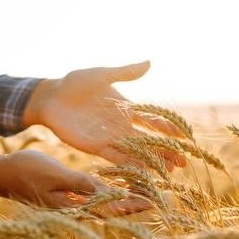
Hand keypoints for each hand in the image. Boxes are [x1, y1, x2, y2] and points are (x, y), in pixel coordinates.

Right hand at [0, 150, 149, 214]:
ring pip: (102, 205)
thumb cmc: (26, 170)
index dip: (132, 205)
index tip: (154, 201)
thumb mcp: (55, 174)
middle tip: (157, 199)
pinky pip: (91, 197)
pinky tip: (116, 188)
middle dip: (133, 205)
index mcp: (72, 206)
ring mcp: (68, 203)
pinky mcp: (64, 196)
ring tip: (143, 194)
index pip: (109, 209)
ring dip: (122, 201)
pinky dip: (107, 193)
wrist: (2, 174)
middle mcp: (73, 209)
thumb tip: (109, 193)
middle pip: (110, 210)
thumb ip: (82, 184)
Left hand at [23, 61, 187, 170]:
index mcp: (126, 109)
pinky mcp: (96, 147)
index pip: (153, 120)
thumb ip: (125, 73)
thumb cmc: (75, 83)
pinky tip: (142, 175)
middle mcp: (121, 126)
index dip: (169, 129)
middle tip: (184, 164)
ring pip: (136, 153)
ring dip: (152, 163)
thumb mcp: (102, 75)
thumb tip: (150, 62)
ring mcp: (110, 138)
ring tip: (169, 174)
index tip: (186, 138)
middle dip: (166, 151)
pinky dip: (129, 166)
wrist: (51, 97)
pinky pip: (116, 158)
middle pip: (149, 141)